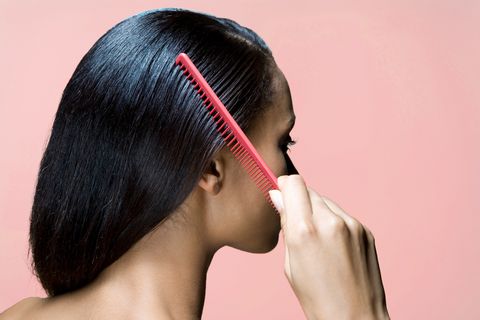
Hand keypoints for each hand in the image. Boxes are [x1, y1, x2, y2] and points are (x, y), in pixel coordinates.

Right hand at [268, 174, 389, 319]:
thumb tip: (278, 197)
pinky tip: (334, 248)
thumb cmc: (317, 298)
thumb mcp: (290, 263)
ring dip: (318, 213)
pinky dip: (334, 224)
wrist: (355, 318)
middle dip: (300, 202)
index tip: (281, 193)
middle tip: (298, 225)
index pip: (293, 184)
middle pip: (309, 191)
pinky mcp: (365, 230)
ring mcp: (352, 225)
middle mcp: (330, 221)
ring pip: (326, 203)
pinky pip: (342, 216)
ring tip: (318, 243)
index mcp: (305, 231)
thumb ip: (285, 224)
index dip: (284, 186)